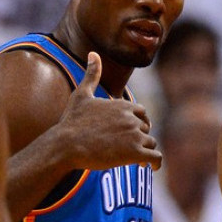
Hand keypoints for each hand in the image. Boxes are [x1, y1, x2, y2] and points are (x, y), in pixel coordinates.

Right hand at [62, 52, 161, 170]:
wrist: (65, 145)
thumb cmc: (71, 122)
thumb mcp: (81, 95)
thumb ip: (91, 74)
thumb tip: (93, 53)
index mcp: (123, 105)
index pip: (141, 113)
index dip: (137, 122)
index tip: (129, 132)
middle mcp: (132, 119)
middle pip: (146, 128)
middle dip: (140, 136)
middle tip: (128, 147)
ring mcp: (134, 136)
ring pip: (150, 143)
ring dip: (144, 151)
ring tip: (134, 160)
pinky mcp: (134, 154)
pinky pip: (156, 158)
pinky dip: (156, 164)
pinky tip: (151, 168)